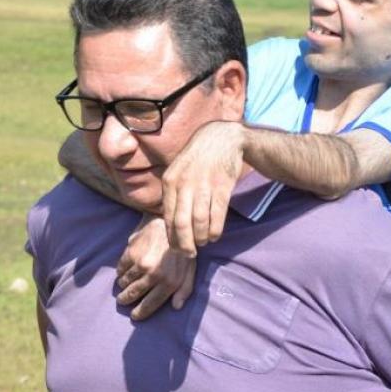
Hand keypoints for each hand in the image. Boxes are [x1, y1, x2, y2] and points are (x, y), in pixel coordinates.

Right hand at [116, 216, 196, 320]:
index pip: (150, 304)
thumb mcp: (191, 270)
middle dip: (126, 300)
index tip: (134, 315)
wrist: (173, 223)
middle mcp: (153, 275)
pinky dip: (120, 272)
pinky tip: (122, 272)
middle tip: (122, 301)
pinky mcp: (131, 252)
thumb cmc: (183, 249)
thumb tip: (176, 307)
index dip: (140, 312)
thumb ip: (185, 290)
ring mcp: (141, 264)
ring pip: (125, 282)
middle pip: (133, 294)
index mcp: (169, 282)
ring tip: (122, 286)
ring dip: (122, 286)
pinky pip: (120, 268)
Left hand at [161, 120, 244, 254]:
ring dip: (201, 238)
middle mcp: (184, 183)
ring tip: (203, 243)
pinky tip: (214, 236)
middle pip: (181, 223)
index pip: (167, 216)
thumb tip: (170, 223)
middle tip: (189, 254)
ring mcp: (203, 184)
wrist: (223, 137)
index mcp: (170, 181)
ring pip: (199, 221)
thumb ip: (173, 193)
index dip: (172, 236)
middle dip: (185, 243)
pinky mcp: (222, 185)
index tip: (177, 248)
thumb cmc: (199, 157)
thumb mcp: (178, 170)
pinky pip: (217, 214)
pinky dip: (215, 229)